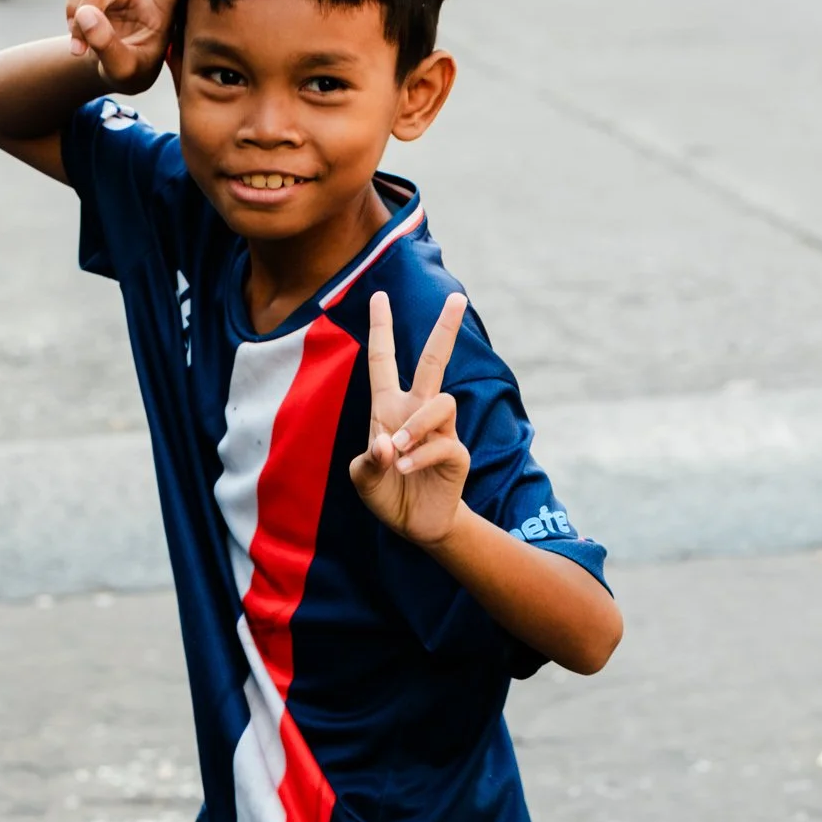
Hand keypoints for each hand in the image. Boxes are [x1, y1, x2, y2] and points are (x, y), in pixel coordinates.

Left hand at [350, 289, 469, 546]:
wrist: (414, 525)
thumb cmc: (386, 493)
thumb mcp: (363, 478)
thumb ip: (368, 461)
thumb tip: (388, 443)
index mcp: (389, 407)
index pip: (384, 359)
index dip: (381, 328)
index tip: (379, 296)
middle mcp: (416, 411)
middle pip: (434, 361)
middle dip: (445, 329)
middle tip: (458, 298)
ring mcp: (440, 431)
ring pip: (441, 402)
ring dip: (416, 425)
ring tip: (397, 450)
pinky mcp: (456, 453)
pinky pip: (443, 443)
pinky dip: (420, 455)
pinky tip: (405, 470)